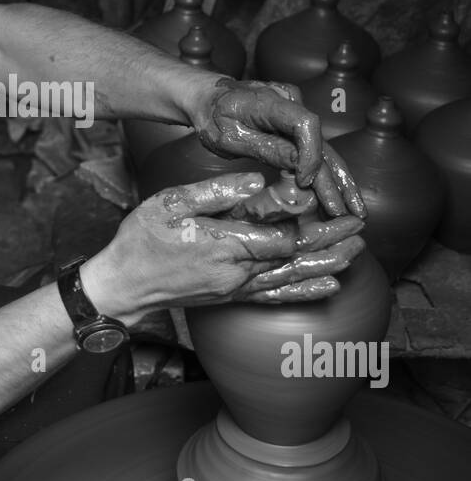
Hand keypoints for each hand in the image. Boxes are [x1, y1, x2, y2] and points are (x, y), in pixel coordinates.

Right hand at [80, 175, 365, 325]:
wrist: (122, 287)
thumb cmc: (141, 240)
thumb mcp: (170, 203)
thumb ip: (216, 192)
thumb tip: (257, 182)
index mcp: (224, 244)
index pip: (280, 235)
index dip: (306, 220)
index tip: (327, 202)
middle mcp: (236, 271)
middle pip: (294, 256)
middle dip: (329, 240)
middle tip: (360, 227)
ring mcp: (235, 288)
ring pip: (291, 277)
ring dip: (326, 264)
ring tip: (356, 252)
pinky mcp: (232, 298)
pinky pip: (276, 297)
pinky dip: (305, 291)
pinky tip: (329, 287)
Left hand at [187, 77, 365, 218]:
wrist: (208, 97)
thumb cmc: (212, 116)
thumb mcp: (229, 137)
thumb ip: (264, 148)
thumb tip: (299, 166)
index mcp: (271, 101)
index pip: (305, 123)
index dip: (310, 154)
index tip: (305, 181)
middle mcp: (292, 103)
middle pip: (321, 142)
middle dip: (336, 180)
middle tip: (349, 213)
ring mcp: (298, 112)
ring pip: (324, 149)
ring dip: (340, 181)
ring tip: (356, 211)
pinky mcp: (297, 125)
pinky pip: (315, 150)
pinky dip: (327, 174)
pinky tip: (341, 197)